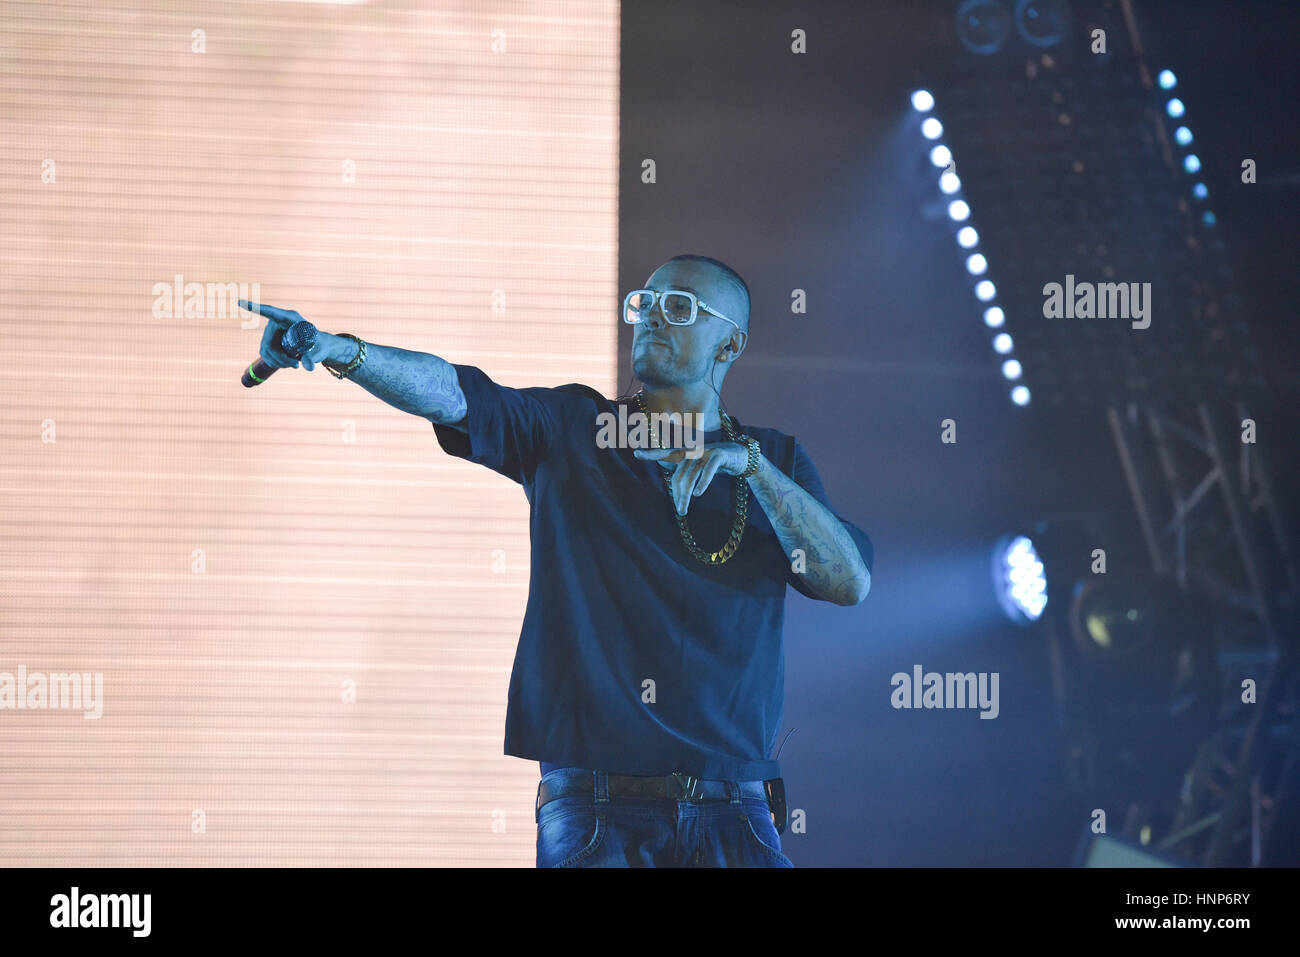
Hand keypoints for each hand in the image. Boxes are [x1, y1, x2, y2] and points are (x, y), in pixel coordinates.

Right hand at [238, 300, 336, 371]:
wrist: (318, 346)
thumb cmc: (319, 344)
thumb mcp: (319, 350)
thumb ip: (313, 357)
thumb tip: (308, 367)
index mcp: (289, 317)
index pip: (270, 312)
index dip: (255, 308)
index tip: (240, 302)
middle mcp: (278, 322)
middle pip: (269, 342)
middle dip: (280, 358)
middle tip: (295, 365)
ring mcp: (272, 331)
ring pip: (266, 349)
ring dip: (277, 361)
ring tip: (293, 365)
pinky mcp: (269, 340)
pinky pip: (265, 352)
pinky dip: (274, 361)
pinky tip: (283, 364)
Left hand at [633, 442, 750, 514]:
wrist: (742, 456)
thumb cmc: (716, 463)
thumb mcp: (699, 467)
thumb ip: (685, 473)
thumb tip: (674, 487)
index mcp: (686, 453)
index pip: (665, 453)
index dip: (651, 454)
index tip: (636, 453)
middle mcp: (693, 450)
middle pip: (679, 475)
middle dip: (678, 495)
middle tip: (680, 511)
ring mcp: (705, 451)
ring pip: (691, 475)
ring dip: (686, 495)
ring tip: (684, 510)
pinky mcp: (718, 455)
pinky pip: (708, 470)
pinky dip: (702, 482)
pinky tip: (698, 493)